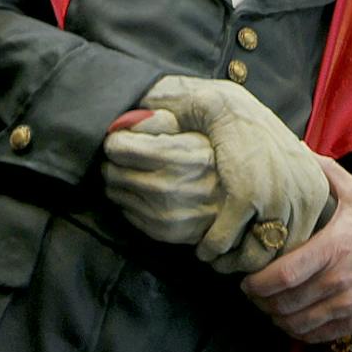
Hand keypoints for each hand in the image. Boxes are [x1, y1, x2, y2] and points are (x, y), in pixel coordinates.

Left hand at [101, 110, 219, 244]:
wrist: (241, 202)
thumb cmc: (215, 159)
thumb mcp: (195, 131)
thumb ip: (159, 120)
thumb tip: (126, 119)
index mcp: (175, 156)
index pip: (118, 146)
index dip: (116, 139)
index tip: (121, 138)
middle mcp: (167, 187)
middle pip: (110, 170)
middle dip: (113, 160)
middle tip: (125, 156)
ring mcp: (163, 213)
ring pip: (114, 192)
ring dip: (120, 180)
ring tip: (137, 173)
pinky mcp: (161, 231)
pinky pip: (124, 212)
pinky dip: (129, 200)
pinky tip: (146, 192)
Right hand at [138, 76, 330, 274]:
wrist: (229, 109)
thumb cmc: (255, 141)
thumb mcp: (291, 170)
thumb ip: (295, 203)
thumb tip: (287, 245)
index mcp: (316, 191)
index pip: (303, 244)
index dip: (277, 258)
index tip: (254, 260)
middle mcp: (302, 196)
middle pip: (282, 255)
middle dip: (254, 268)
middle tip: (232, 269)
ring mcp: (275, 196)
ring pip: (255, 255)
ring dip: (231, 265)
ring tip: (216, 262)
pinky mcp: (244, 194)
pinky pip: (225, 239)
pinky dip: (211, 248)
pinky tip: (202, 248)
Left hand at [242, 159, 351, 343]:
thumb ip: (325, 171)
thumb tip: (297, 147)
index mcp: (332, 249)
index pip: (284, 275)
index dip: (257, 283)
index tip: (245, 279)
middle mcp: (337, 281)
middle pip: (284, 302)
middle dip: (261, 301)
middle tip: (252, 292)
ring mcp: (346, 305)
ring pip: (296, 323)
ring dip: (275, 317)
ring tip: (268, 306)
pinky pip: (315, 335)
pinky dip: (297, 331)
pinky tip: (290, 320)